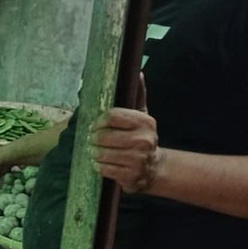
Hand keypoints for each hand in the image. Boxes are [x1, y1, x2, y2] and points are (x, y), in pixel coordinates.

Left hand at [91, 78, 161, 193]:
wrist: (154, 168)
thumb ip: (138, 95)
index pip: (113, 116)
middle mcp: (144, 140)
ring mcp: (137, 159)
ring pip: (102, 153)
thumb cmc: (142, 137)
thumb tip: (138, 72)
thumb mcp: (142, 115)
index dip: (99, 121)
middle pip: (105, 136)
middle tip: (93, 139)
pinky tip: (101, 163)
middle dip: (95, 138)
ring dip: (95, 152)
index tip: (96, 125)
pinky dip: (99, 166)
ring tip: (95, 151)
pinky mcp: (130, 176)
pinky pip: (104, 169)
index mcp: (145, 122)